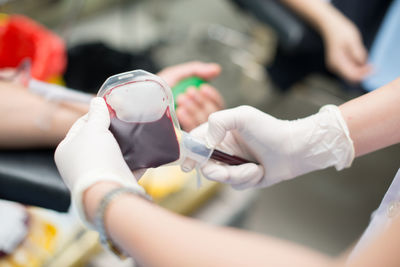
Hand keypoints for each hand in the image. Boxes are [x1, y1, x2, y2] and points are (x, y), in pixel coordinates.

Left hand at [54, 97, 143, 224]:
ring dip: (125, 147)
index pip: (80, 126)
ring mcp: (97, 176)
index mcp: (66, 150)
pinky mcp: (114, 184)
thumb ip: (97, 114)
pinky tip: (146, 152)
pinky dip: (136, 162)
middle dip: (112, 131)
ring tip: (137, 134)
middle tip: (126, 120)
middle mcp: (78, 164)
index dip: (96, 114)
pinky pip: (126, 169)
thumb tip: (97, 101)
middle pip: (97, 141)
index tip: (112, 108)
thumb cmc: (94, 158)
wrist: (108, 191)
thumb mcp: (94, 130)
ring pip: (113, 155)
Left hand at [157, 61, 224, 130]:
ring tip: (181, 98)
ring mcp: (190, 127)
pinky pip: (192, 131)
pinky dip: (188, 119)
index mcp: (200, 102)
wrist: (140, 99)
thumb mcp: (177, 75)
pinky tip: (180, 112)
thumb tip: (217, 70)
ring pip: (203, 122)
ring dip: (194, 109)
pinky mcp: (182, 137)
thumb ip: (197, 71)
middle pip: (212, 114)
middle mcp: (197, 115)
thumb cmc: (156, 88)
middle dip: (201, 102)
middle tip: (189, 92)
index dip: (213, 96)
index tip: (203, 88)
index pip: (217, 104)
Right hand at [184, 105, 353, 189]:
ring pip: (220, 177)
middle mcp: (223, 148)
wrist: (293, 149)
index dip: (188, 153)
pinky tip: (259, 171)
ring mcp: (232, 164)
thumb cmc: (269, 129)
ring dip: (237, 175)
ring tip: (254, 169)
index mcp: (219, 132)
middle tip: (224, 173)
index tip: (187, 164)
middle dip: (214, 171)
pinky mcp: (242, 178)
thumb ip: (218, 122)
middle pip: (204, 164)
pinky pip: (235, 184)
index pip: (195, 141)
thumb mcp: (242, 116)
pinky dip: (247, 179)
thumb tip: (205, 143)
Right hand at [321, 15, 370, 82]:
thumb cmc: (341, 31)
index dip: (364, 74)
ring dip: (360, 71)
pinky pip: (348, 70)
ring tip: (367, 62)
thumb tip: (363, 63)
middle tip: (373, 66)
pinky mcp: (337, 64)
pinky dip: (356, 67)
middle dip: (362, 74)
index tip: (373, 68)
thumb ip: (357, 52)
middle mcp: (334, 67)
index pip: (351, 75)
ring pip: (350, 75)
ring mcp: (335, 66)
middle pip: (350, 77)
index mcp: (337, 61)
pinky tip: (361, 59)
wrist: (330, 27)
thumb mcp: (352, 39)